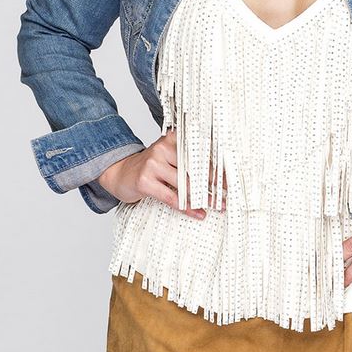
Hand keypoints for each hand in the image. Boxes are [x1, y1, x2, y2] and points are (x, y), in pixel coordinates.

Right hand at [97, 129, 226, 219]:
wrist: (121, 173)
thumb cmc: (152, 167)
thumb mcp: (169, 157)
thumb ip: (189, 161)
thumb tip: (219, 175)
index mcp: (173, 138)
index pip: (199, 151)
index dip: (217, 166)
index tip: (230, 179)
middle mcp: (163, 147)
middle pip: (195, 168)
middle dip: (214, 183)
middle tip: (227, 195)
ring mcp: (153, 164)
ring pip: (185, 184)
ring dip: (204, 198)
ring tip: (217, 206)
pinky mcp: (145, 181)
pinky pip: (172, 197)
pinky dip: (187, 208)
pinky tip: (198, 213)